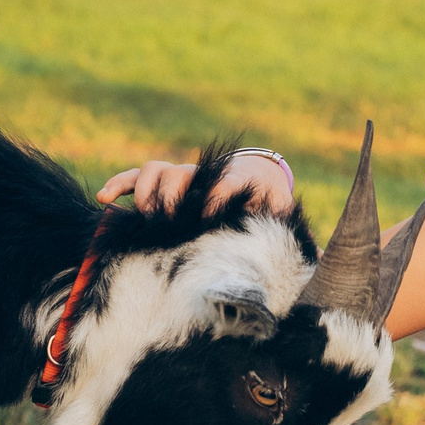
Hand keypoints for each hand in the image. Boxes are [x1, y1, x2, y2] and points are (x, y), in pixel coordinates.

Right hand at [98, 153, 294, 216]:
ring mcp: (181, 175)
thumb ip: (291, 231)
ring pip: (155, 169)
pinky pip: (135, 177)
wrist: (256, 179)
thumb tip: (320, 255)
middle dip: (173, 195)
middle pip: (180, 172)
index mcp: (235, 180)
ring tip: (144, 216)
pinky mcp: (164, 182)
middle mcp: (203, 175)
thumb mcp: (281, 214)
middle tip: (171, 221)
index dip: (215, 196)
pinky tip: (104, 200)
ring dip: (146, 191)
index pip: (223, 180)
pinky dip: (119, 185)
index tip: (210, 217)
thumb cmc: (267, 205)